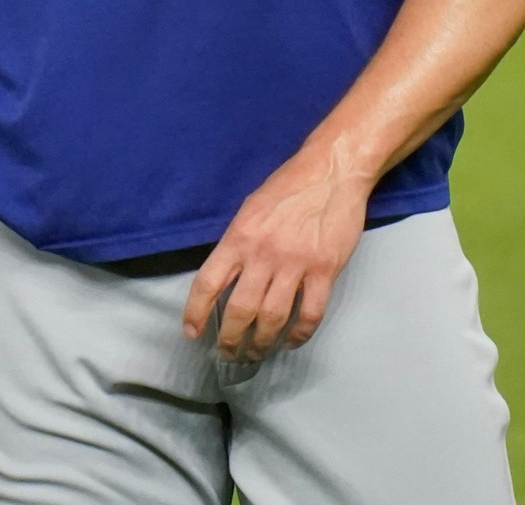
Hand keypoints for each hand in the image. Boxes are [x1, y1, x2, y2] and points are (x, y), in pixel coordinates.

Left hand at [182, 147, 374, 360]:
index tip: (192, 332)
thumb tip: (226, 275)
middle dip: (230, 339)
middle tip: (228, 353)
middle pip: (239, 310)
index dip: (195, 313)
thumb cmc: (289, 186)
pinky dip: (299, 334)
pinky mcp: (325, 270)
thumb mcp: (250, 208)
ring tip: (255, 353)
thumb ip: (237, 242)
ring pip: (272, 318)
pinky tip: (290, 341)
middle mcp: (263, 254)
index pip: (208, 283)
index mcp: (239, 236)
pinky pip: (310, 313)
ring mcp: (296, 264)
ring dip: (261, 343)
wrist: (332, 171)